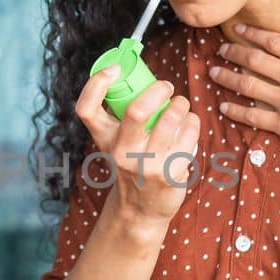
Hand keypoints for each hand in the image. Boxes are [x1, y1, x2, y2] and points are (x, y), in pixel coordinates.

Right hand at [76, 65, 199, 226]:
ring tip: (181, 105)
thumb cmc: (131, 164)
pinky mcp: (171, 173)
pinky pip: (190, 135)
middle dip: (158, 90)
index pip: (86, 109)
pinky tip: (189, 125)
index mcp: (105, 139)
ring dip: (182, 104)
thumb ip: (120, 116)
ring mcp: (147, 164)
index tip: (115, 69)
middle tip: (166, 87)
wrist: (140, 209)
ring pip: (171, 119)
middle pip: (137, 111)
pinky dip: (192, 123)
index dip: (96, 83)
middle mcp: (123, 152)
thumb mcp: (116, 143)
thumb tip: (141, 77)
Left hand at [208, 20, 279, 172]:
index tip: (241, 29)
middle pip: (256, 60)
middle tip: (220, 48)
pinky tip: (224, 107)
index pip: (278, 42)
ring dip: (228, 77)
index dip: (256, 34)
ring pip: (248, 85)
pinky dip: (236, 111)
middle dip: (235, 52)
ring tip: (213, 72)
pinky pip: (253, 115)